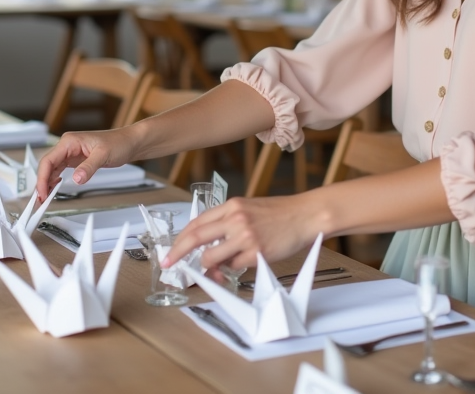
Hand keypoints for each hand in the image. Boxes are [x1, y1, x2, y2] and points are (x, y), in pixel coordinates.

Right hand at [34, 127, 134, 200]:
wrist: (129, 142)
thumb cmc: (119, 143)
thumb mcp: (104, 155)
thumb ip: (88, 167)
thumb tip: (76, 179)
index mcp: (69, 141)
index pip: (48, 160)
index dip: (42, 178)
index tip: (42, 192)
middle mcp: (67, 145)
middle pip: (47, 165)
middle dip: (42, 182)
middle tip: (41, 199)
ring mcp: (70, 152)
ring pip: (52, 168)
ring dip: (47, 182)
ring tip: (45, 197)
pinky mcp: (75, 159)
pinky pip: (60, 170)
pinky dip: (55, 180)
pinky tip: (53, 188)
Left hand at [164, 195, 319, 270]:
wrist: (305, 216)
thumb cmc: (279, 214)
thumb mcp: (249, 209)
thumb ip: (227, 223)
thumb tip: (207, 245)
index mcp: (231, 206)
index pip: (196, 223)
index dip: (180, 239)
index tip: (171, 251)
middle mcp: (235, 219)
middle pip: (195, 238)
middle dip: (178, 253)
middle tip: (169, 264)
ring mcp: (244, 236)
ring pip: (211, 257)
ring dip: (212, 266)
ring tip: (223, 266)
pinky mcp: (255, 252)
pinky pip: (233, 266)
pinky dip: (235, 267)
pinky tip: (248, 259)